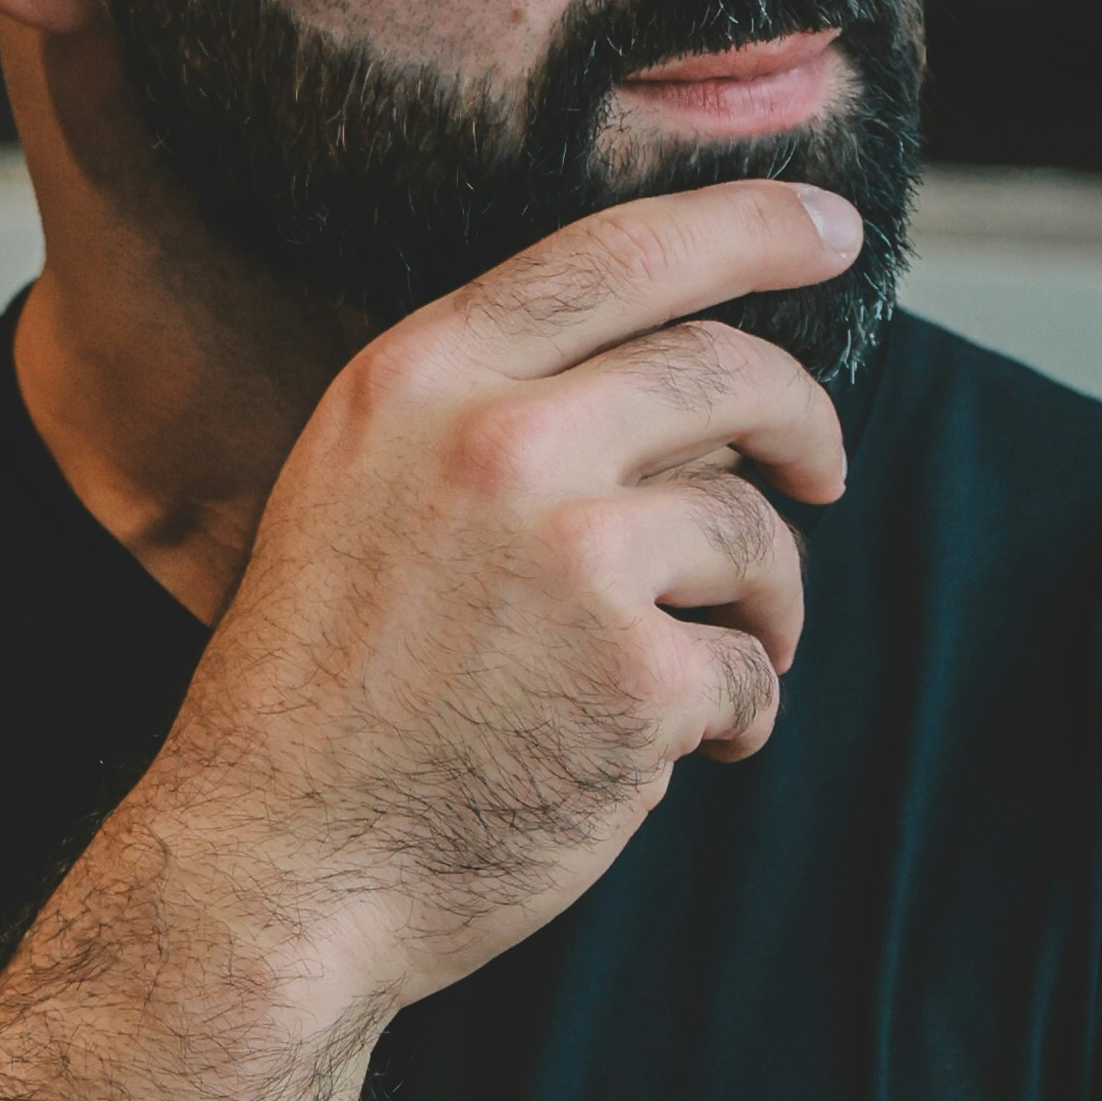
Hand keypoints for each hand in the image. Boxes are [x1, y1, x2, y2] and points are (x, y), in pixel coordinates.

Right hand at [150, 184, 861, 1017]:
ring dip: (767, 600)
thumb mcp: (355, 492)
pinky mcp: (637, 678)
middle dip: (802, 421)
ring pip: (752, 530)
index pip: (619, 253)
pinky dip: (739, 713)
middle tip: (821, 468)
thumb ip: (487, 414)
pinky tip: (681, 749)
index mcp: (422, 382)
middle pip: (725, 373)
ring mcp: (574, 558)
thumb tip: (678, 385)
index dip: (749, 228)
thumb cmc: (319, 695)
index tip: (828, 229)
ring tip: (720, 659)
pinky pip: (752, 668)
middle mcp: (500, 444)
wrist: (273, 872)